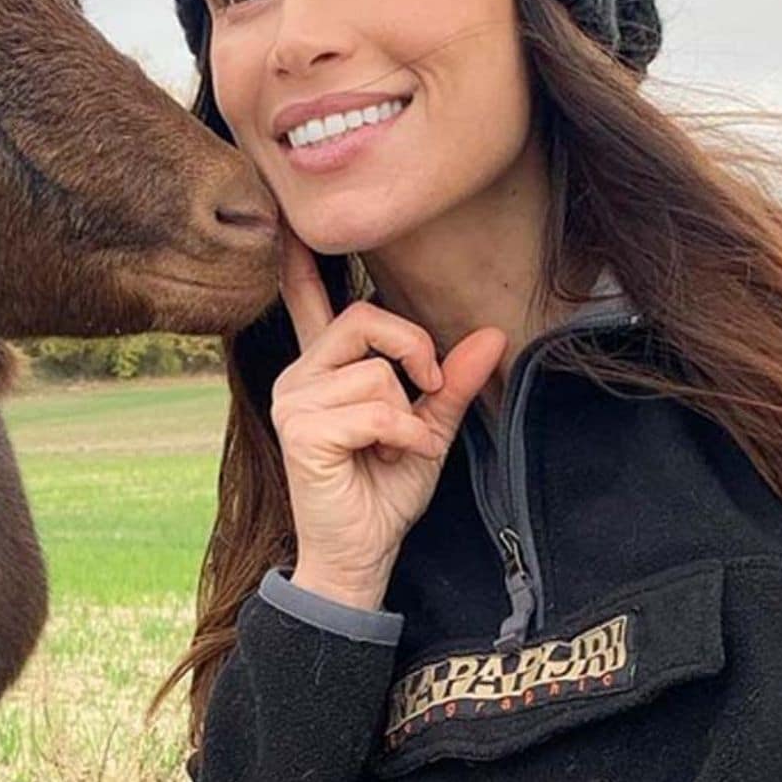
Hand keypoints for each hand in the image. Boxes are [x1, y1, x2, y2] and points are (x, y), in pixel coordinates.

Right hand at [269, 224, 506, 610]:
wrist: (362, 555)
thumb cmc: (384, 493)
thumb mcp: (429, 428)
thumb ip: (453, 382)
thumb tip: (490, 334)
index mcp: (323, 369)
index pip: (307, 303)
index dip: (299, 264)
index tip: (290, 226)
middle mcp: (300, 376)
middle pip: (363, 320)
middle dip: (413, 349)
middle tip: (430, 390)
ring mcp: (294, 401)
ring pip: (375, 372)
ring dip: (406, 414)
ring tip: (395, 447)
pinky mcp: (301, 430)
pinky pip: (374, 409)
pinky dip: (400, 435)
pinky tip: (389, 458)